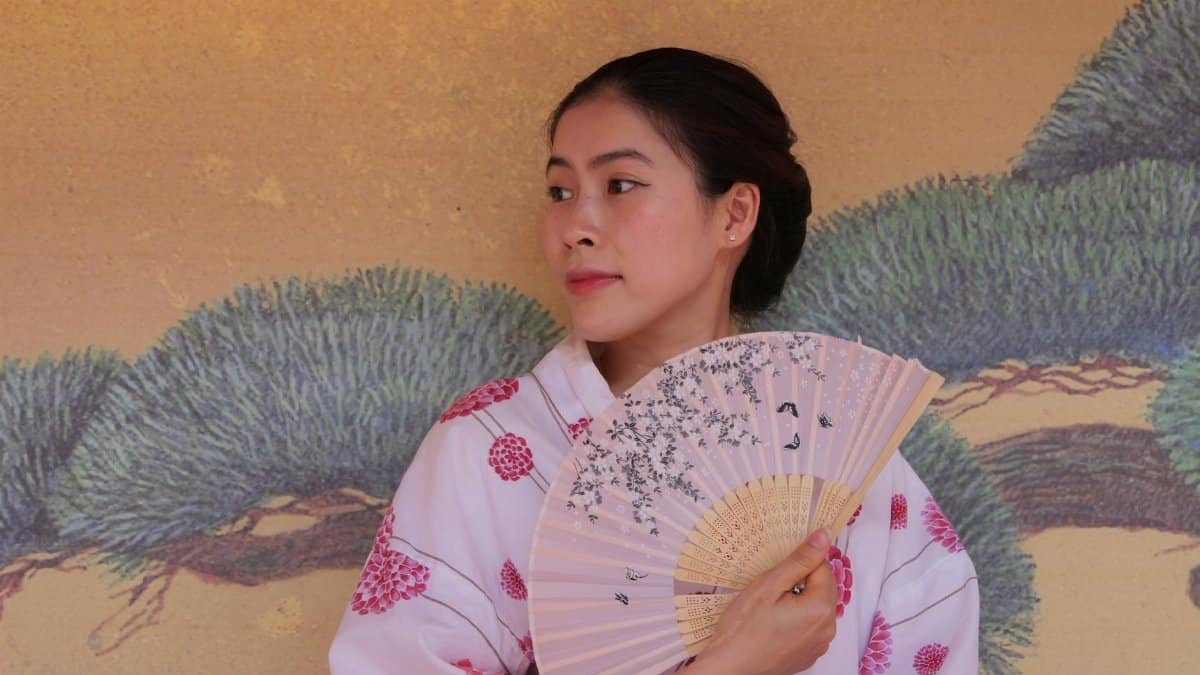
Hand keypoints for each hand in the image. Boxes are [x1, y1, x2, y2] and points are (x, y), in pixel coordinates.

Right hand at [686, 529, 837, 674]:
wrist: (730, 669)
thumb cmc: (743, 629)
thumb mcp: (768, 586)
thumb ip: (799, 560)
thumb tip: (823, 537)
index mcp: (820, 608)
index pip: (822, 568)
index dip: (800, 562)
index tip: (778, 568)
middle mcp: (827, 629)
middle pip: (822, 588)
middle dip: (801, 581)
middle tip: (771, 588)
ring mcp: (819, 645)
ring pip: (816, 607)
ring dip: (799, 600)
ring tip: (770, 607)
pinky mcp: (809, 655)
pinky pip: (810, 626)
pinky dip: (797, 619)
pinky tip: (773, 624)